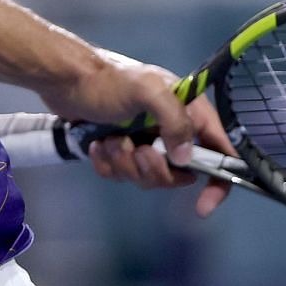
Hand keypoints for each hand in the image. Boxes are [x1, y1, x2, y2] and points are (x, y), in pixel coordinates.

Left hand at [41, 51, 234, 216]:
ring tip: (111, 140)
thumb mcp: (148, 90)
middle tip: (137, 150)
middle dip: (154, 169)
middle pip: (179, 173)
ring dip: (126, 164)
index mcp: (188, 111)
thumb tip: (185, 159)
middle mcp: (171, 128)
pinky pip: (122, 175)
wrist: (67, 80)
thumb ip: (174, 120)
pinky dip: (109, 165)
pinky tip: (98, 145)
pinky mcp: (122, 150)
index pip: (219, 150)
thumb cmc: (109, 81)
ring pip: (147, 177)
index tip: (203, 204)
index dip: (219, 180)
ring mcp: (146, 140)